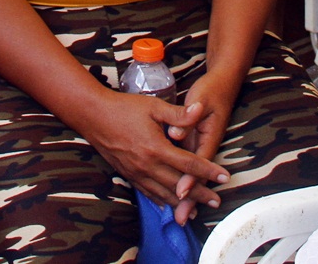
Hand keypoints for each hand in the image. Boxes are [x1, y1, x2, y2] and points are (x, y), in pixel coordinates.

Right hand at [79, 92, 229, 211]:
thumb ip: (178, 114)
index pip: (189, 164)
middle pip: (179, 184)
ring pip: (163, 194)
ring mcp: (136, 173)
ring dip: (182, 203)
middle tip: (217, 202)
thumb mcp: (154, 106)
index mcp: (156, 148)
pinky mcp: (128, 175)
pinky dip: (161, 201)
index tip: (224, 177)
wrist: (93, 116)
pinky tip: (168, 205)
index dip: (209, 171)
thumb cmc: (124, 108)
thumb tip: (200, 110)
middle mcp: (147, 165)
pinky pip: (147, 193)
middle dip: (200, 194)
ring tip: (196, 210)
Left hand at [168, 71, 239, 223]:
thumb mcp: (201, 99)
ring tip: (179, 216)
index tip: (180, 193)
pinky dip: (184, 182)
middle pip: (197, 177)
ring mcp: (202, 147)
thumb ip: (188, 116)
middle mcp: (207, 145)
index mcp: (209, 136)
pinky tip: (175, 195)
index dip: (189, 179)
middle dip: (190, 198)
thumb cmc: (211, 91)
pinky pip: (190, 168)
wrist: (224, 83)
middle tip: (181, 218)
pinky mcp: (197, 146)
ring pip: (194, 176)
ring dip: (188, 196)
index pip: (197, 163)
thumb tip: (176, 133)